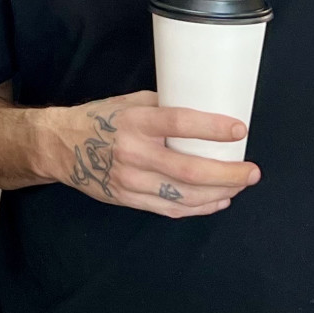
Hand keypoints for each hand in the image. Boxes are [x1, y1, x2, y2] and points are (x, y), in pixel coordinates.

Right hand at [53, 92, 259, 218]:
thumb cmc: (100, 119)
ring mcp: (130, 181)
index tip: (239, 130)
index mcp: (134, 122)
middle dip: (228, 174)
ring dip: (219, 193)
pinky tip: (218, 200)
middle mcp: (133, 153)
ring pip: (185, 196)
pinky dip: (200, 208)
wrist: (61, 147)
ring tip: (240, 186)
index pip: (179, 123)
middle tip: (252, 172)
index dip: (212, 128)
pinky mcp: (129, 199)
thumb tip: (204, 108)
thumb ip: (163, 107)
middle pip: (189, 170)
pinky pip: (171, 209)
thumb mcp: (128, 103)